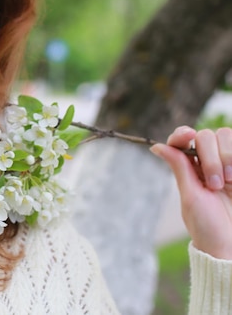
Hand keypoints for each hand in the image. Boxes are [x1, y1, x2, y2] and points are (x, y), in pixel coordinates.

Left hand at [151, 126, 231, 259]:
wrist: (231, 245)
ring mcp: (227, 164)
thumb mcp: (191, 196)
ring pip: (225, 136)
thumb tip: (156, 146)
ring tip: (228, 182)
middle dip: (211, 158)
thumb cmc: (208, 225)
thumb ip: (180, 168)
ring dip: (227, 157)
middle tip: (215, 185)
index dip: (182, 134)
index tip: (189, 135)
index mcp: (189, 168)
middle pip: (206, 136)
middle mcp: (207, 162)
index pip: (182, 141)